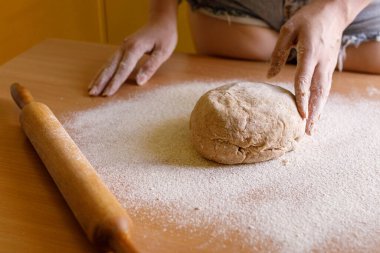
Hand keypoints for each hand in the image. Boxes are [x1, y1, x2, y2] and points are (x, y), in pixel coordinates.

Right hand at [89, 20, 176, 95]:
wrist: (160, 21)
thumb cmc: (164, 36)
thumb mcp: (163, 52)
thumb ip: (151, 66)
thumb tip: (140, 82)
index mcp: (135, 47)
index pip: (123, 68)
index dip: (115, 82)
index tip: (108, 93)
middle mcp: (125, 47)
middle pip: (110, 66)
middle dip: (101, 81)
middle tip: (92, 94)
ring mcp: (122, 47)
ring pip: (108, 64)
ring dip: (99, 77)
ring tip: (91, 90)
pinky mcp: (122, 49)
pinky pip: (110, 62)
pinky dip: (103, 71)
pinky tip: (99, 79)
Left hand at [267, 1, 348, 134]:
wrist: (334, 13)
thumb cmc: (308, 19)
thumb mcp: (288, 30)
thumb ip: (278, 53)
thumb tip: (269, 76)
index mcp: (310, 52)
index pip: (304, 80)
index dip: (301, 99)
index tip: (300, 115)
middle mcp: (322, 62)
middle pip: (318, 92)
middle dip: (313, 113)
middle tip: (307, 131)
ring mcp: (328, 66)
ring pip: (324, 93)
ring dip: (318, 112)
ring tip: (311, 129)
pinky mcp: (329, 67)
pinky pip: (325, 88)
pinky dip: (321, 102)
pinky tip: (316, 113)